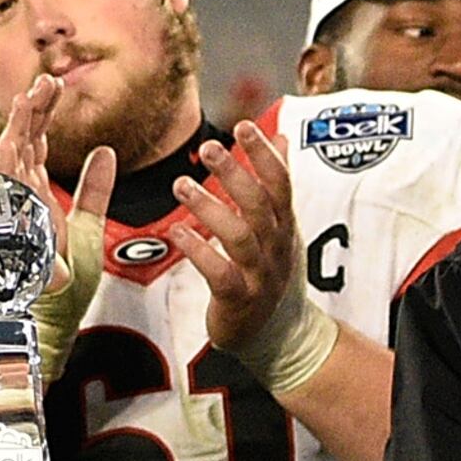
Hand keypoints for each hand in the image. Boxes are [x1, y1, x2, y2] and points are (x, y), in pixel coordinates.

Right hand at [0, 74, 116, 379]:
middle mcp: (18, 196)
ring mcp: (10, 207)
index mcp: (34, 194)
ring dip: (22, 122)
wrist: (52, 320)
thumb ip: (94, 190)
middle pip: (21, 141)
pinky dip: (13, 149)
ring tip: (36, 93)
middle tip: (48, 80)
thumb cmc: (65, 284)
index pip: (35, 144)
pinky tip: (23, 126)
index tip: (54, 86)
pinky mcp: (9, 220)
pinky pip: (5, 179)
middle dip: (33, 109)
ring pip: (9, 152)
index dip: (43, 114)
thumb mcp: (90, 227)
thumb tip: (106, 151)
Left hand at [174, 123, 335, 392]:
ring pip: (239, 237)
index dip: (264, 155)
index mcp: (284, 225)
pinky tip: (177, 233)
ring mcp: (260, 274)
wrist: (281, 334)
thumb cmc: (272, 270)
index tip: (242, 126)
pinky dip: (199, 251)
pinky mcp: (239, 299)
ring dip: (210, 208)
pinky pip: (220, 273)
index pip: (280, 184)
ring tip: (181, 185)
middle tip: (207, 148)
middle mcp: (275, 247)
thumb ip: (276, 180)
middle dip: (236, 174)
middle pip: (260, 205)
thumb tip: (280, 134)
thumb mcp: (281, 224)